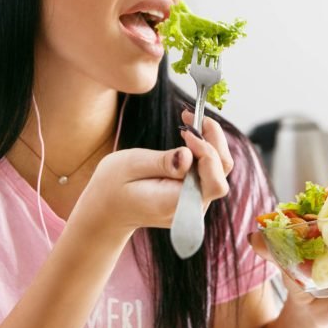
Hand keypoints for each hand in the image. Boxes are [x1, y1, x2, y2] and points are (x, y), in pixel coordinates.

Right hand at [72, 110, 232, 234]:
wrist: (106, 210)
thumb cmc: (113, 187)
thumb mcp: (131, 166)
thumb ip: (162, 162)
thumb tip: (188, 155)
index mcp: (176, 204)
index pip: (213, 182)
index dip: (208, 152)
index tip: (187, 132)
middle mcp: (191, 207)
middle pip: (221, 173)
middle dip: (213, 140)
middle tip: (191, 117)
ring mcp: (194, 203)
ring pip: (219, 169)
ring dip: (210, 140)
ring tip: (190, 120)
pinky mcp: (192, 194)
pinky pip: (208, 170)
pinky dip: (204, 148)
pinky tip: (189, 134)